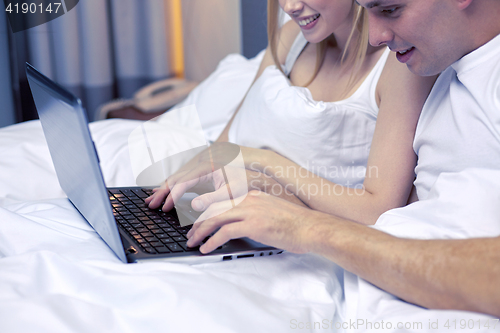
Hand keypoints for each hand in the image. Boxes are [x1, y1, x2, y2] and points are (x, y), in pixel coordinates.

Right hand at [145, 142, 243, 210]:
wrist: (250, 165)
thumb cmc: (242, 178)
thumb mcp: (231, 191)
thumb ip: (214, 198)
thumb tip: (195, 206)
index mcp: (206, 167)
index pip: (183, 182)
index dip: (173, 195)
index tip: (165, 208)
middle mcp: (199, 164)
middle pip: (175, 178)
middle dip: (162, 192)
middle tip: (150, 205)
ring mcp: (197, 166)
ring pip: (175, 177)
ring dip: (163, 189)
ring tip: (151, 200)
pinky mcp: (198, 170)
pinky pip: (180, 178)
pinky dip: (170, 186)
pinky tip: (163, 192)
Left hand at [186, 191, 315, 253]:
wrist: (312, 228)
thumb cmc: (297, 224)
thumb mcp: (272, 211)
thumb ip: (255, 212)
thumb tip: (241, 223)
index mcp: (252, 194)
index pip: (221, 199)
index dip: (205, 209)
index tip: (197, 219)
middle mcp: (248, 198)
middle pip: (213, 207)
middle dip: (198, 222)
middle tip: (190, 234)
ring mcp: (250, 210)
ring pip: (214, 218)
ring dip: (200, 232)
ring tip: (193, 243)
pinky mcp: (252, 224)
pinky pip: (224, 232)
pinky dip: (211, 241)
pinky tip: (206, 248)